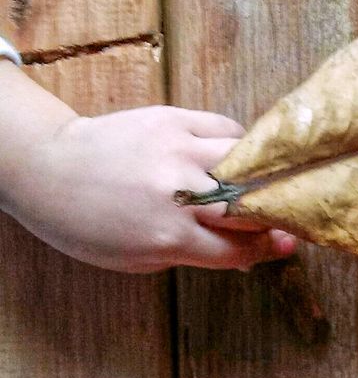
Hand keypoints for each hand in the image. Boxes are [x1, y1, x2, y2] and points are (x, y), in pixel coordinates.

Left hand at [1, 103, 294, 271]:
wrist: (48, 167)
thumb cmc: (89, 225)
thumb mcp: (141, 258)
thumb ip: (198, 254)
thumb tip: (250, 250)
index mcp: (170, 237)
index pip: (241, 248)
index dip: (270, 248)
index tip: (289, 243)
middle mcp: (179, 194)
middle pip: (251, 206)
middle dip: (275, 213)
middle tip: (287, 213)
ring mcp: (177, 152)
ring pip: (247, 163)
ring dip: (261, 175)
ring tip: (264, 181)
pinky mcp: (173, 120)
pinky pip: (226, 129)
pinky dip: (239, 145)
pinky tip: (235, 156)